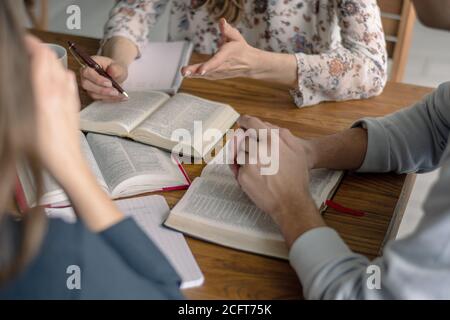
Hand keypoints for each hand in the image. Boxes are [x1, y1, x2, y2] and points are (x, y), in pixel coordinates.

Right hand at [26, 35, 86, 186]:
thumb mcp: (21, 125)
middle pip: (53, 59)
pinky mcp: (75, 105)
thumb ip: (19, 99)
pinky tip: (54, 79)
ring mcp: (70, 98)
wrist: (67, 162)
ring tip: (38, 61)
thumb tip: (15, 85)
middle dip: (40, 49)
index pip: (42, 58)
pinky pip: (70, 82)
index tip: (23, 39)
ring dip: (51, 61)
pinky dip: (61, 74)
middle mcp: (60, 92)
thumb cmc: (44, 149)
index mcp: (45, 94)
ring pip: (62, 69)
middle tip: (27, 48)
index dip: (32, 44)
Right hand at [80, 56, 127, 101]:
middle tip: (115, 91)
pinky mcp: (93, 93)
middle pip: (87, 85)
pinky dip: (111, 99)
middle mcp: (86, 76)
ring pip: (93, 94)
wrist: (118, 74)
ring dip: (108, 96)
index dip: (97, 79)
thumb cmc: (116, 68)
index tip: (109, 83)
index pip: (87, 72)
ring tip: (120, 94)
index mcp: (89, 65)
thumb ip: (116, 68)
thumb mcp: (119, 66)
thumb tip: (112, 71)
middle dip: (102, 90)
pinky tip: (120, 97)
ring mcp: (88, 86)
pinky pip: (100, 99)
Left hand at [181, 18, 261, 79]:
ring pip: (205, 74)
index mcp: (227, 55)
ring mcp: (219, 73)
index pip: (217, 61)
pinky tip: (187, 74)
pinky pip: (205, 76)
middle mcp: (223, 66)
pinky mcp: (216, 76)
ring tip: (183, 72)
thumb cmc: (240, 48)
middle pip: (208, 69)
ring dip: (193, 74)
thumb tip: (222, 21)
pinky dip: (195, 75)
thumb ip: (228, 30)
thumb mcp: (236, 37)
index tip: (200, 71)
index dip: (208, 66)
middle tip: (184, 71)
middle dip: (195, 71)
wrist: (249, 64)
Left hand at [234, 115, 324, 246]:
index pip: (252, 123)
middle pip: (244, 139)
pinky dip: (242, 171)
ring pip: (239, 153)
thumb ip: (282, 134)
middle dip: (247, 145)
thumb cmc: (296, 176)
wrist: (291, 201)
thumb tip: (266, 126)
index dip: (244, 121)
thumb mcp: (296, 149)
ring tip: (257, 168)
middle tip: (255, 154)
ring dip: (244, 158)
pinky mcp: (244, 176)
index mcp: (272, 139)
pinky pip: (237, 168)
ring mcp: (250, 162)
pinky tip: (253, 177)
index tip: (241, 122)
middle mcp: (260, 148)